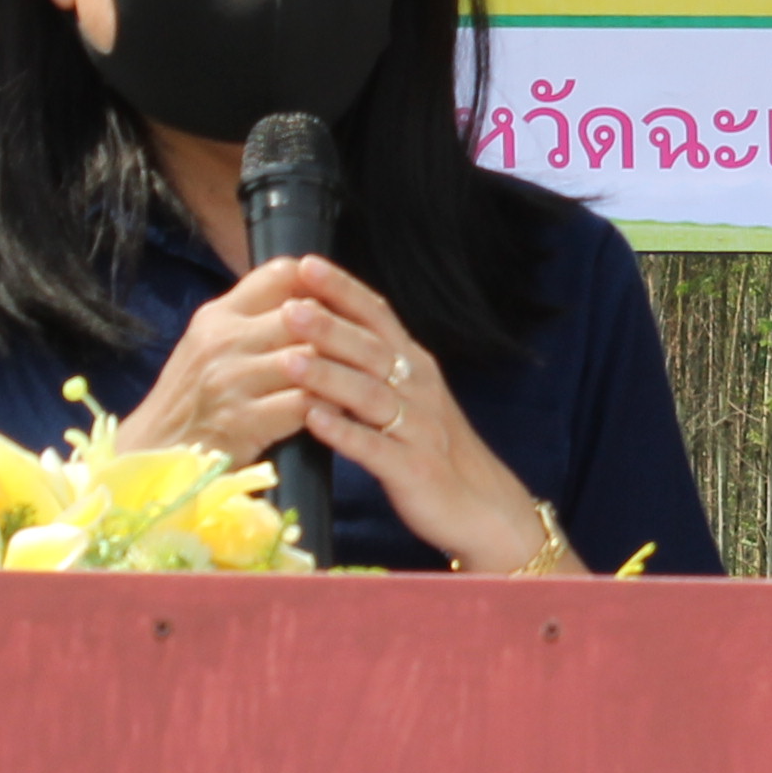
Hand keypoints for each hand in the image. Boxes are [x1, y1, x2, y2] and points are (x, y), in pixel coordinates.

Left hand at [124, 256, 545, 572]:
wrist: (482, 507)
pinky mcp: (412, 468)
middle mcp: (418, 388)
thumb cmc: (430, 448)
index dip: (343, 289)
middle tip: (289, 307)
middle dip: (329, 326)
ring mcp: (418, 428)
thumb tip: (320, 330)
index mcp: (414, 365)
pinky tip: (313, 420)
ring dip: (329, 375)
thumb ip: (371, 366)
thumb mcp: (408, 397)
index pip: (377, 315)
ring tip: (289, 361)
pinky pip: (374, 447)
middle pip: (371, 349)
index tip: (305, 265)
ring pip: (370, 394)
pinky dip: (344, 432)